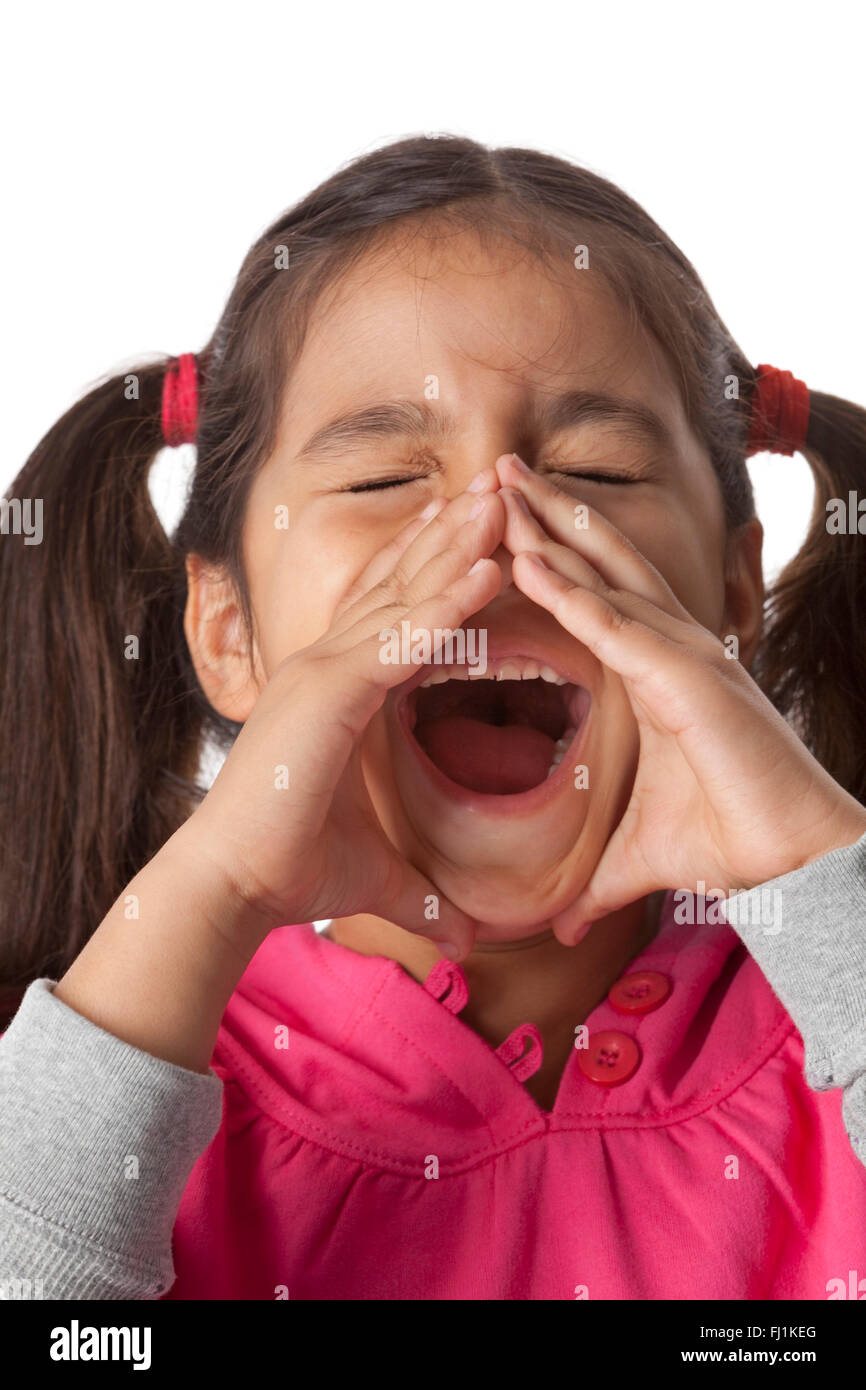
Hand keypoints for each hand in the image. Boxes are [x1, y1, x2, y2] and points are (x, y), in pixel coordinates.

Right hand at [187, 474, 505, 957]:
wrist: (232, 889)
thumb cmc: (292, 870)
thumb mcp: (380, 874)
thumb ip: (426, 894)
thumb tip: (467, 935)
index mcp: (338, 687)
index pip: (396, 611)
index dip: (437, 568)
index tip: (480, 531)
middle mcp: (327, 665)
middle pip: (400, 583)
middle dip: (452, 533)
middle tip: (499, 487)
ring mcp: (322, 672)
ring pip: (402, 596)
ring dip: (456, 546)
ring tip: (501, 501)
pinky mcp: (326, 694)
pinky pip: (398, 639)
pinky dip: (444, 604)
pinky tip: (486, 570)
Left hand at [496, 455, 865, 939]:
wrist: (793, 860)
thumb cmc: (732, 841)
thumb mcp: (640, 856)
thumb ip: (596, 880)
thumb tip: (562, 924)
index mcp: (661, 668)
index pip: (598, 594)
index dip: (554, 553)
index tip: (504, 521)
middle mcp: (673, 646)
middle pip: (602, 561)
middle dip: (548, 512)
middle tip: (496, 469)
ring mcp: (683, 654)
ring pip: (608, 574)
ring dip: (552, 527)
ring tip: (502, 485)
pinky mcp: (687, 678)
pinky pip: (616, 624)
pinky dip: (571, 590)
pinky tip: (528, 559)